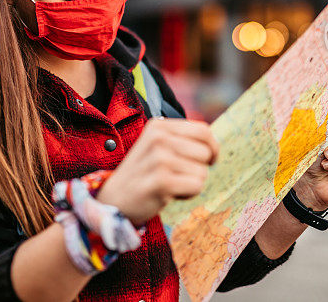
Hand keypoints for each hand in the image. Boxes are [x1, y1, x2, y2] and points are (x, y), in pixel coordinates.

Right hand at [96, 117, 218, 224]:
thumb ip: (181, 140)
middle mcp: (158, 138)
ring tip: (170, 184)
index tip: (208, 160)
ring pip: (202, 171)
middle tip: (177, 176)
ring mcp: (159, 159)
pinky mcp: (162, 181)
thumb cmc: (143, 175)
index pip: (203, 130)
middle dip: (199, 168)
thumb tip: (214, 143)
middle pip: (205, 152)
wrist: (113, 201)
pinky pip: (196, 186)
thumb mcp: (157, 147)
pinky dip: (188, 194)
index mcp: (158, 127)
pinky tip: (169, 194)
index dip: (212, 147)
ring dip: (191, 182)